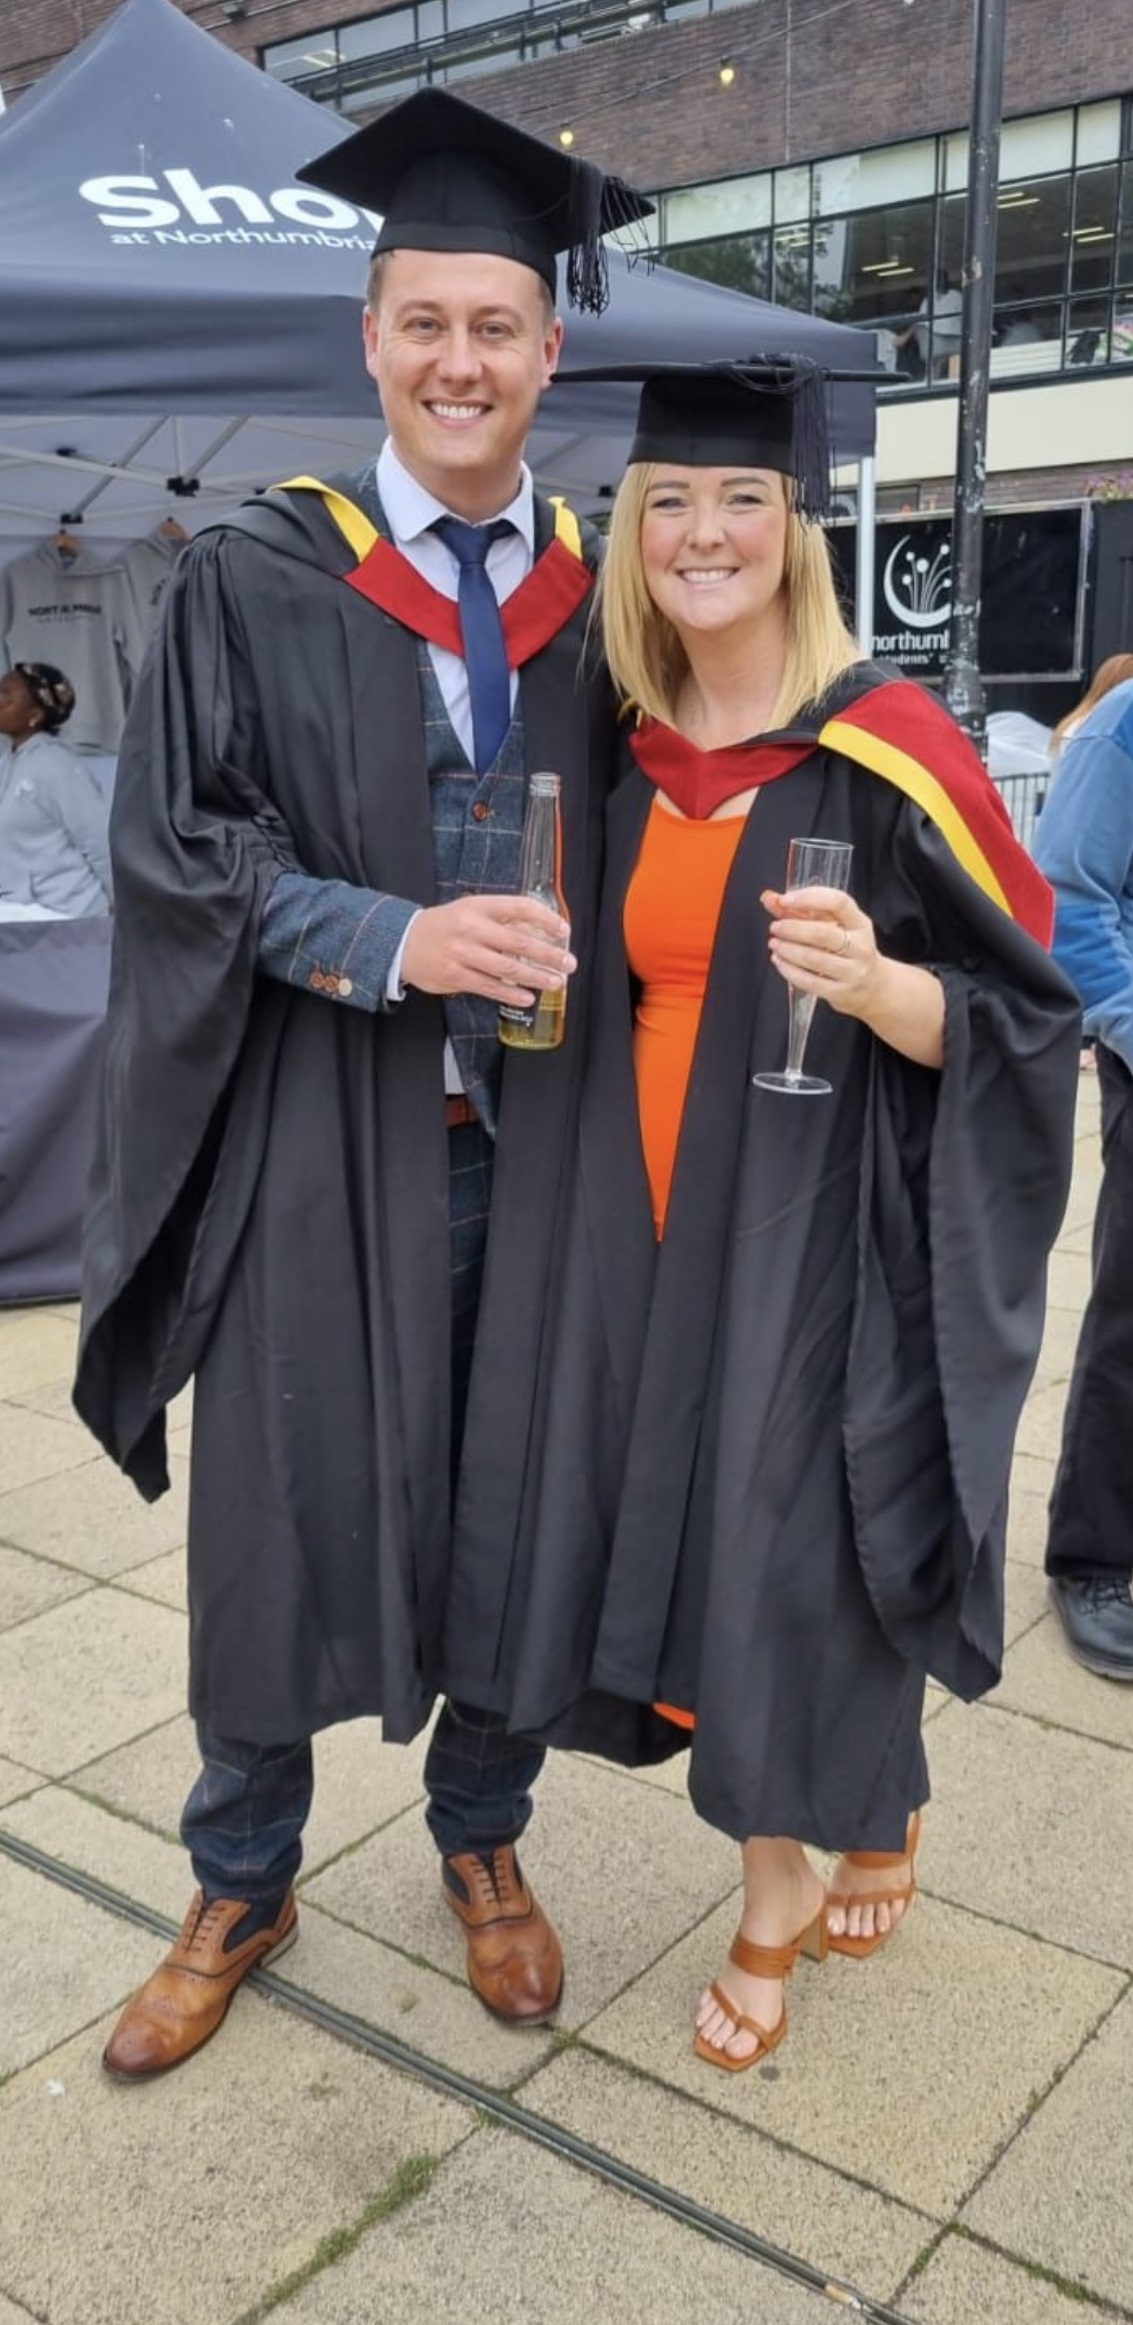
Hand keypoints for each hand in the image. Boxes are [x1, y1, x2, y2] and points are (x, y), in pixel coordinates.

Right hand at [401, 894, 574, 1004]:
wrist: (404, 942)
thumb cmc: (445, 926)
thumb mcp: (470, 910)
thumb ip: (501, 918)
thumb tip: (539, 930)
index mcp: (479, 907)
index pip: (520, 908)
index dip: (546, 919)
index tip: (563, 930)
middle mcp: (472, 928)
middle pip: (519, 942)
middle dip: (549, 954)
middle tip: (568, 963)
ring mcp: (463, 954)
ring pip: (507, 968)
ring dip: (536, 977)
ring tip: (556, 982)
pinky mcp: (456, 976)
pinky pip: (490, 987)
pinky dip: (511, 993)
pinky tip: (527, 997)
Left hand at [761, 884, 886, 1021]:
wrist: (874, 988)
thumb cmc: (849, 951)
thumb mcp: (834, 927)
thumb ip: (801, 911)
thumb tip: (770, 899)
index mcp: (860, 924)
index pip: (838, 902)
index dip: (809, 898)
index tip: (785, 900)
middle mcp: (860, 947)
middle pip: (823, 933)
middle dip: (793, 928)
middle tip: (775, 927)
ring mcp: (852, 972)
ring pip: (814, 958)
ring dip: (788, 949)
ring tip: (774, 943)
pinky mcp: (841, 992)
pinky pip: (810, 981)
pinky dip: (789, 970)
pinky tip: (779, 961)